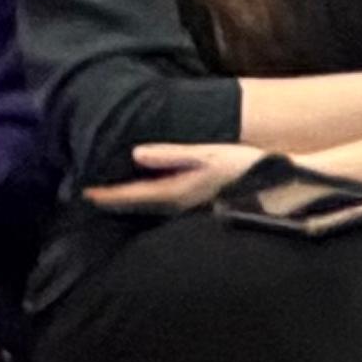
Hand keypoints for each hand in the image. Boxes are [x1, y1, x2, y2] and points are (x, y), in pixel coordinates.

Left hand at [93, 142, 269, 211]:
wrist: (278, 185)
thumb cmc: (244, 166)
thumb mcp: (206, 154)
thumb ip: (171, 154)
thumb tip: (135, 153)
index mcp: (175, 191)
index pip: (132, 194)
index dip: (107, 193)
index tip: (84, 192)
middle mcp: (178, 204)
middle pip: (138, 204)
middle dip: (114, 201)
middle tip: (91, 196)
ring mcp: (190, 207)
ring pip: (151, 207)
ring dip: (131, 202)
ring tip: (114, 196)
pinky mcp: (201, 205)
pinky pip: (165, 205)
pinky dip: (149, 201)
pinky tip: (152, 196)